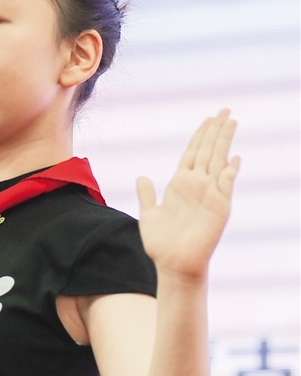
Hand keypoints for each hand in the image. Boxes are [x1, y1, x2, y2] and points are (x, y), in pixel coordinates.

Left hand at [136, 110, 239, 280]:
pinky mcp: (219, 208)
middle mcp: (197, 186)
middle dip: (216, 131)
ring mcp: (210, 195)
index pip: (193, 153)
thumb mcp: (149, 214)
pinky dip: (229, 172)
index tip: (209, 118)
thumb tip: (142, 177)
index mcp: (181, 184)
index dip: (201, 135)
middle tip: (225, 110)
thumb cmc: (161, 243)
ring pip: (218, 162)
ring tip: (232, 122)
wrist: (172, 265)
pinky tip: (234, 159)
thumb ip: (147, 195)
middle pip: (208, 151)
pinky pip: (226, 186)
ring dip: (225, 142)